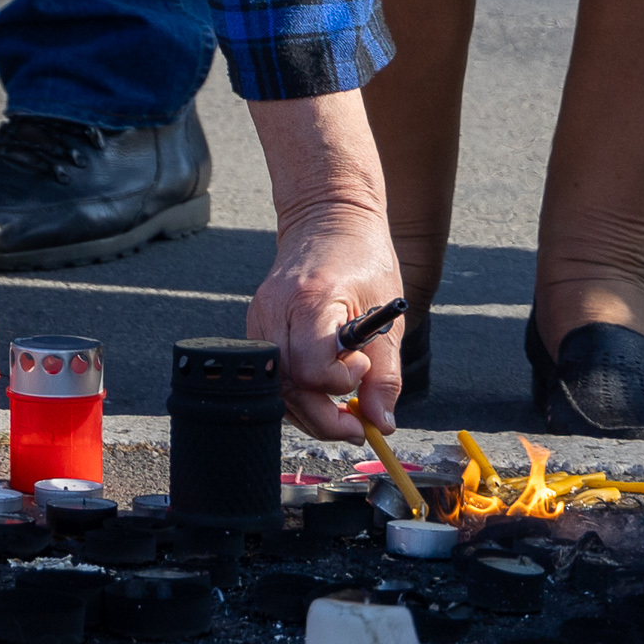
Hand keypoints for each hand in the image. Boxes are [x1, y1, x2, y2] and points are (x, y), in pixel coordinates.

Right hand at [245, 92, 407, 439]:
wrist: (326, 217)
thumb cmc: (362, 258)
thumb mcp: (386, 316)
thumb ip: (385, 374)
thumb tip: (382, 423)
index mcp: (311, 301)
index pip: (312, 367)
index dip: (340, 383)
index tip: (363, 369)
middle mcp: (276, 311)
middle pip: (289, 387)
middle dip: (324, 418)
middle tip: (356, 427)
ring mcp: (260, 318)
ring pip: (276, 387)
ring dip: (309, 410)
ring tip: (342, 411)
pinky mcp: (256, 324)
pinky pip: (272, 374)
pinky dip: (296, 391)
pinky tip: (320, 388)